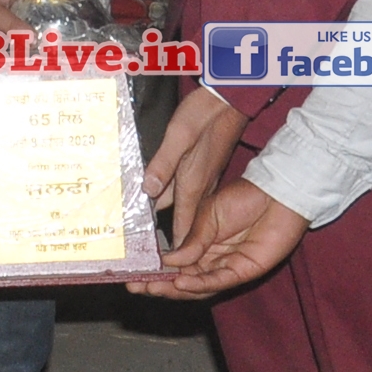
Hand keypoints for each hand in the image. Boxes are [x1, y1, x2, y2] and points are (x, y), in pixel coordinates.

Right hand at [130, 175, 305, 299]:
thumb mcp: (208, 214)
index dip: (155, 270)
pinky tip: (181, 283)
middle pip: (182, 279)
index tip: (134, 273)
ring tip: (153, 288)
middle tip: (136, 287)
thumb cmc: (244, 197)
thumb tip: (168, 260)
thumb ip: (192, 239)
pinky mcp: (244, 271)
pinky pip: (218, 281)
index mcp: (201, 244)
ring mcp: (227, 267)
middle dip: (159, 285)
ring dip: (175, 289)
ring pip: (197, 286)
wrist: (275, 194)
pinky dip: (199, 284)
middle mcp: (212, 259)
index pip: (175, 264)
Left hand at [139, 88, 240, 255]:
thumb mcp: (179, 135)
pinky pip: (182, 197)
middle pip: (182, 227)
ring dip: (164, 227)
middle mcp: (200, 188)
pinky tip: (151, 206)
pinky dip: (166, 205)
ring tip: (143, 245)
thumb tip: (148, 189)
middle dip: (166, 248)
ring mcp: (202, 180)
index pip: (183, 229)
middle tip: (145, 265)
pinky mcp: (200, 171)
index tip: (159, 273)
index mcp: (194, 184)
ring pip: (180, 213)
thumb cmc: (204, 114)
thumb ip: (163, 163)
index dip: (173, 254)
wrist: (227, 99)